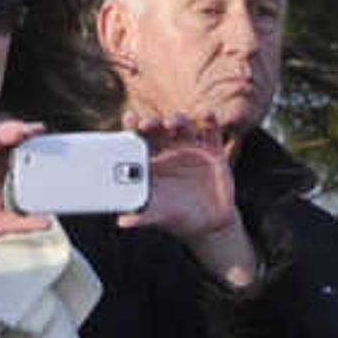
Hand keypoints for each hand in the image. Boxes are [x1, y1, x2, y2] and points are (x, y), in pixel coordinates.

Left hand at [121, 112, 255, 283]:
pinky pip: (212, 133)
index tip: (130, 118)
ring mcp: (192, 149)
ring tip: (170, 123)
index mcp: (151, 162)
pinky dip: (210, 122)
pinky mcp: (214, 152)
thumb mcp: (159, 215)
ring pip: (183, 127)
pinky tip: (207, 115)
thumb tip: (123, 221)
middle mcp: (170, 151)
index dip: (133, 128)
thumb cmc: (176, 215)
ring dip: (177, 120)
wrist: (208, 223)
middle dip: (152, 123)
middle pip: (158, 130)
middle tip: (145, 123)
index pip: (139, 141)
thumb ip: (142, 216)